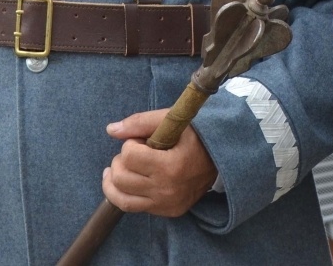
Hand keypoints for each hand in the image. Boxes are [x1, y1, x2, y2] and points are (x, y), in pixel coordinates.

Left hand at [102, 109, 219, 216]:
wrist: (221, 158)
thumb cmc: (195, 135)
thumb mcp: (172, 121)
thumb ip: (140, 122)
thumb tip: (111, 130)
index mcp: (171, 166)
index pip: (130, 157)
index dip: (131, 144)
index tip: (142, 140)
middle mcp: (167, 190)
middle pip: (121, 178)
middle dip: (121, 161)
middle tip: (133, 152)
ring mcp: (167, 204)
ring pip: (121, 198)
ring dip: (114, 179)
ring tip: (120, 167)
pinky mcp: (167, 211)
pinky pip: (133, 207)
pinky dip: (124, 193)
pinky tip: (127, 180)